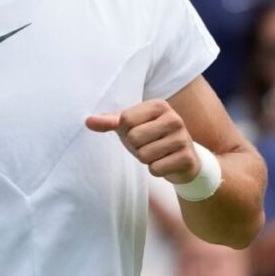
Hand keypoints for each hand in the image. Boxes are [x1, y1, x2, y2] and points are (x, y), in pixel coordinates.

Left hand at [85, 99, 200, 183]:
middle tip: (148, 145)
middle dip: (136, 147)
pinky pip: (156, 169)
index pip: (125, 119)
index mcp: (159, 105)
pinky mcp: (187, 158)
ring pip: (144, 155)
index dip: (126, 131)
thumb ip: (109, 122)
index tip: (139, 131)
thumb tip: (87, 121)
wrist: (182, 160)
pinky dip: (156, 170)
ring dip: (146, 159)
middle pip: (134, 137)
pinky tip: (166, 163)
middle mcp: (174, 118)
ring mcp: (182, 138)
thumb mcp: (130, 127)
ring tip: (157, 154)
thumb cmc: (152, 138)